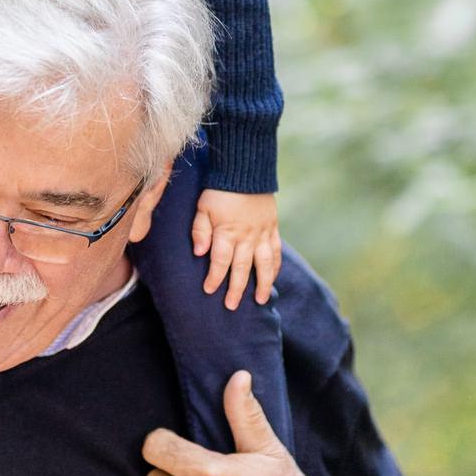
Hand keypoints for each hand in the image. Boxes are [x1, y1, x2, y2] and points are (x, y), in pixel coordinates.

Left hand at [192, 189, 279, 307]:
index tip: (210, 290)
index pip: (220, 261)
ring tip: (259, 300)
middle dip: (236, 289)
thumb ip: (200, 230)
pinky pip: (276, 251)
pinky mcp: (272, 228)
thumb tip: (199, 252)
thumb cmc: (219, 189)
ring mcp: (262, 233)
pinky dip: (275, 266)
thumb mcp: (203, 207)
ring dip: (262, 283)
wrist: (246, 170)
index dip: (215, 278)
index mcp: (227, 231)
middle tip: (231, 306)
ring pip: (264, 264)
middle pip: (242, 268)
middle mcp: (246, 236)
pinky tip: (273, 278)